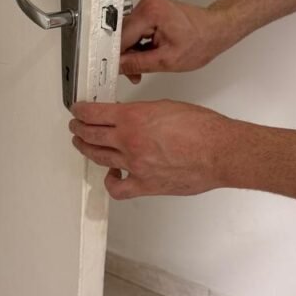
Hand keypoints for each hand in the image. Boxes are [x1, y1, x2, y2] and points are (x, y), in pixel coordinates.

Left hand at [69, 99, 235, 198]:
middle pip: (91, 135)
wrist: (219, 151)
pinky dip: (110, 182)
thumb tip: (129, 117)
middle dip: (79, 129)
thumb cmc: (202, 129)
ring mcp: (134, 165)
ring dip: (87, 149)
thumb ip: (141, 113)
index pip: (94, 114)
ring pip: (99, 157)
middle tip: (76, 125)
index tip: (77, 110)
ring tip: (83, 144)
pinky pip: (118, 188)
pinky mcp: (145, 185)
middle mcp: (129, 141)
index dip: (81, 111)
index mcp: (133, 118)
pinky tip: (111, 175)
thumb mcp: (165, 106)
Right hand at [120, 0, 236, 82]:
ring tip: (149, 62)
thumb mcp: (167, 60)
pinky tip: (150, 53)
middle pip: (122, 35)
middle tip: (135, 73)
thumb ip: (138, 64)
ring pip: (127, 34)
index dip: (117, 57)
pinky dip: (139, 45)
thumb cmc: (201, 41)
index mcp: (150, 13)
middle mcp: (147, 5)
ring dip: (133, 52)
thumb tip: (119, 66)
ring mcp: (148, 7)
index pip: (120, 37)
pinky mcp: (150, 12)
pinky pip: (135, 31)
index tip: (115, 70)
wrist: (215, 30)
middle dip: (126, 56)